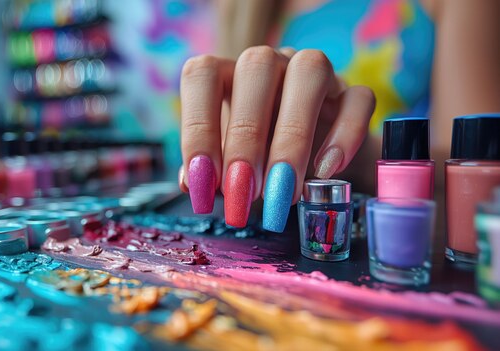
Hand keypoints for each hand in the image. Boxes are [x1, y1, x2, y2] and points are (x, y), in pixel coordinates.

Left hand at [179, 46, 374, 230]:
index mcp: (227, 73)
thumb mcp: (226, 166)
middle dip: (246, 139)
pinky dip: (344, 135)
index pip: (203, 75)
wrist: (312, 164)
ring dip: (293, 135)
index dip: (197, 128)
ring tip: (284, 191)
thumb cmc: (257, 160)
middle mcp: (269, 63)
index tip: (201, 184)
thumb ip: (208, 171)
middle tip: (244, 195)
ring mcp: (315, 71)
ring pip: (309, 71)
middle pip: (256, 69)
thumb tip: (192, 182)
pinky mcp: (353, 93)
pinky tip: (325, 173)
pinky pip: (357, 98)